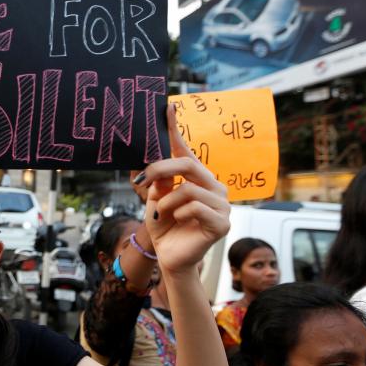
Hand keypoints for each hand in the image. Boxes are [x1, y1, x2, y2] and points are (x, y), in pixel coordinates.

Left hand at [134, 104, 229, 274]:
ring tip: (163, 213)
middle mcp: (213, 187)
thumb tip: (154, 161)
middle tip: (142, 179)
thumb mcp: (155, 198)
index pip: (186, 150)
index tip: (167, 108)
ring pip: (188, 189)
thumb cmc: (164, 227)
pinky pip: (195, 207)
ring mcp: (222, 205)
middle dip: (161, 169)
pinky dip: (178, 213)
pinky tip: (177, 221)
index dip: (176, 130)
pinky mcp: (222, 223)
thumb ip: (158, 180)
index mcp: (197, 178)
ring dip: (167, 201)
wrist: (169, 257)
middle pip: (187, 164)